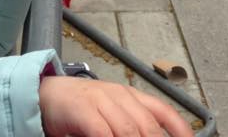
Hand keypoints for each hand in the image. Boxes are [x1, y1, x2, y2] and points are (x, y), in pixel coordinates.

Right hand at [39, 76, 192, 136]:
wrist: (46, 94)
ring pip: (128, 130)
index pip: (163, 111)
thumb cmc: (81, 109)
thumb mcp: (111, 114)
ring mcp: (101, 101)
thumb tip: (153, 135)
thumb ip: (130, 127)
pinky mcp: (83, 110)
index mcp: (131, 96)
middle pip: (148, 125)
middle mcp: (120, 96)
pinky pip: (102, 132)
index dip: (180, 129)